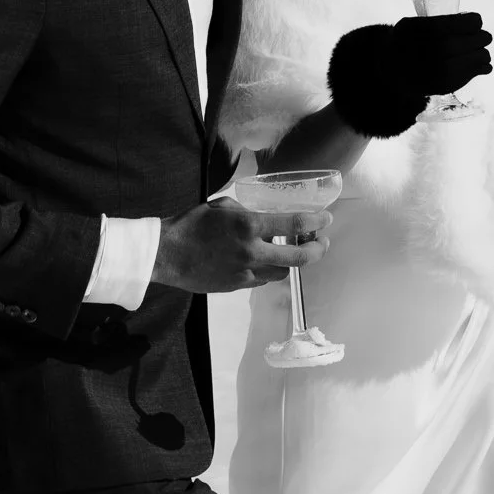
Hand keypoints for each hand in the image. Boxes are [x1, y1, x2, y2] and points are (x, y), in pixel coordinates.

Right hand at [151, 198, 331, 292]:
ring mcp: (245, 272)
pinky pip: (261, 279)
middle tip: (323, 243)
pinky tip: (262, 261)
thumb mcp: (222, 207)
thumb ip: (246, 212)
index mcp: (249, 226)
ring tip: (291, 251)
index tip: (326, 219)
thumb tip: (262, 217)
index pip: (294, 224)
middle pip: (298, 257)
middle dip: (317, 250)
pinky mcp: (237, 286)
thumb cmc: (191, 223)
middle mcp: (252, 251)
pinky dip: (267, 269)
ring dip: (290, 261)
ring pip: (282, 272)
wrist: (167, 254)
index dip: (315, 222)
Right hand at [327, 12, 493, 136]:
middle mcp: (432, 50)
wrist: (389, 72)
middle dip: (482, 37)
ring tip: (482, 51)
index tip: (477, 21)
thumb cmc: (405, 43)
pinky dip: (483, 68)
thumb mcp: (412, 24)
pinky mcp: (446, 85)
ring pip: (476, 58)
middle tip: (485, 36)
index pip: (461, 24)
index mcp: (424, 30)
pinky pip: (473, 73)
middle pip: (471, 41)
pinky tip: (482, 65)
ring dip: (484, 53)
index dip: (473, 22)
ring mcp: (440, 70)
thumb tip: (474, 23)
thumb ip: (438, 21)